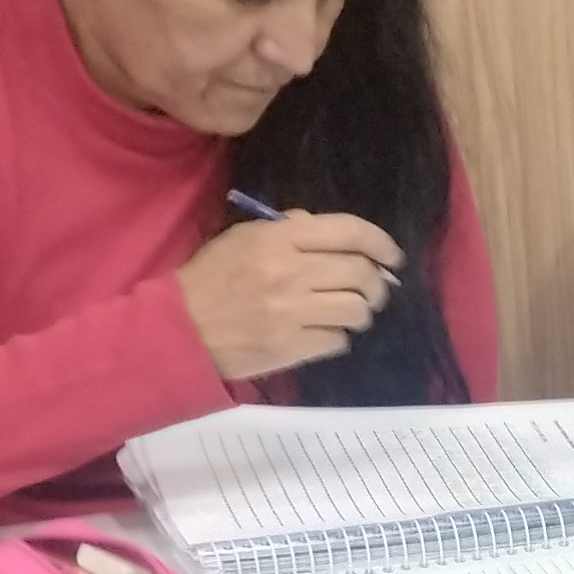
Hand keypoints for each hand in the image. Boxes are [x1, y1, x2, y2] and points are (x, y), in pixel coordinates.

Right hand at [175, 210, 401, 379]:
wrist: (180, 329)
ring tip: (349, 313)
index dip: (381, 243)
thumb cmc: (210, 279)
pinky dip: (337, 337)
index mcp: (278, 239)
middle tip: (374, 291)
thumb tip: (322, 227)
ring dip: (361, 312)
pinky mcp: (292, 346)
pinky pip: (338, 340)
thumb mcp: (241, 238)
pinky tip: (323, 333)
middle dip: (378, 284)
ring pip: (357, 310)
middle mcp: (290, 272)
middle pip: (361, 274)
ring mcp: (292, 312)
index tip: (392, 256)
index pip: (349, 232)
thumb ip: (286, 229)